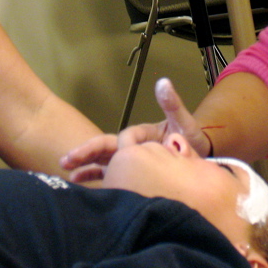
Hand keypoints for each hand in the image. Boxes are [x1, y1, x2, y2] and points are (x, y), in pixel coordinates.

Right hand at [61, 78, 210, 182]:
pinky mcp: (130, 173)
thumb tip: (163, 83)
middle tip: (69, 159)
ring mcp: (128, 160)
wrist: (198, 159)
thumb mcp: (183, 121)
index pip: (127, 137)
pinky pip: (110, 175)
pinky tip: (81, 184)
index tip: (126, 152)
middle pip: (105, 146)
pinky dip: (96, 179)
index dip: (125, 144)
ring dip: (85, 166)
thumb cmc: (190, 139)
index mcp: (142, 133)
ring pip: (103, 161)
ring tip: (70, 175)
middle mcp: (131, 145)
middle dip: (87, 151)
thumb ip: (172, 104)